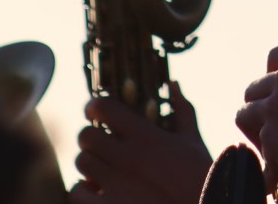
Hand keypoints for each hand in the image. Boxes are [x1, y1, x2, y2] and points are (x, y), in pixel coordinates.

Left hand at [70, 81, 213, 203]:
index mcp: (147, 137)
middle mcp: (127, 158)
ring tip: (105, 167)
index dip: (95, 106)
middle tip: (102, 142)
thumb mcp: (192, 141)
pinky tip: (99, 191)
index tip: (96, 110)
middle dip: (92, 136)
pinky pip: (77, 192)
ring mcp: (115, 185)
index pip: (104, 108)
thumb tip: (173, 84)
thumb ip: (181, 110)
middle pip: (86, 135)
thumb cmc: (201, 178)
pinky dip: (84, 190)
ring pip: (81, 163)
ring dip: (90, 163)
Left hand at [236, 43, 277, 195]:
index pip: (275, 56)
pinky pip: (257, 145)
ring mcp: (276, 107)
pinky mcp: (271, 137)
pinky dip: (267, 154)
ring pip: (246, 113)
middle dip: (263, 103)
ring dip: (257, 127)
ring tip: (272, 142)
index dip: (275, 72)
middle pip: (255, 86)